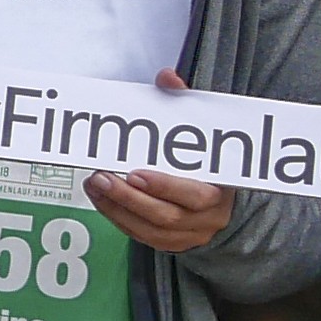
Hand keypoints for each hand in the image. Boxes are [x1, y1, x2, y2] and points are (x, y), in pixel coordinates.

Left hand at [88, 76, 232, 253]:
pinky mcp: (171, 243)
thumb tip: (166, 77)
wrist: (226, 198)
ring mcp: (189, 235)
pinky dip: (118, 217)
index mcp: (222, 191)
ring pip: (149, 229)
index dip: (164, 186)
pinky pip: (141, 236)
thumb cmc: (212, 159)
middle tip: (102, 176)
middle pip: (166, 215)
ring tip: (94, 184)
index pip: (195, 195)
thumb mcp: (207, 131)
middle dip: (129, 197)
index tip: (135, 173)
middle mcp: (207, 219)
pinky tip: (100, 198)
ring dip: (117, 207)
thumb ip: (186, 103)